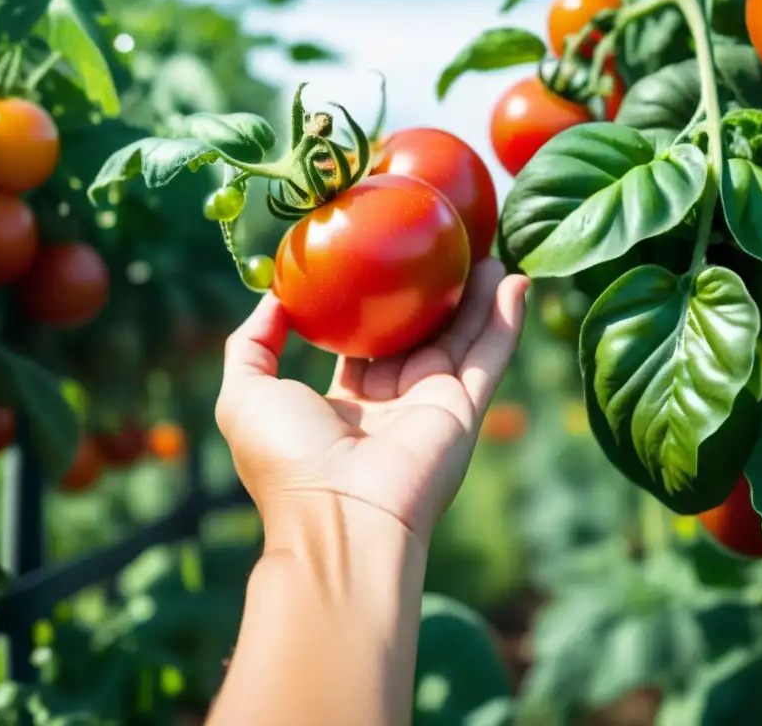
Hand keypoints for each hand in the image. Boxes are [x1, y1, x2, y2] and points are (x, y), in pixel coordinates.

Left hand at [215, 259, 529, 544]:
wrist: (338, 515)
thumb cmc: (287, 456)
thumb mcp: (245, 393)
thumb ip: (252, 342)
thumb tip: (276, 296)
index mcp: (346, 403)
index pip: (366, 342)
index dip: (376, 302)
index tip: (383, 259)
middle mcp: (393, 403)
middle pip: (420, 334)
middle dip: (433, 292)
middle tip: (443, 246)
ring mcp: (432, 406)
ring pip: (461, 338)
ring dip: (476, 295)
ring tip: (487, 248)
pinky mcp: (464, 409)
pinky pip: (490, 356)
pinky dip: (505, 320)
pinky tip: (516, 280)